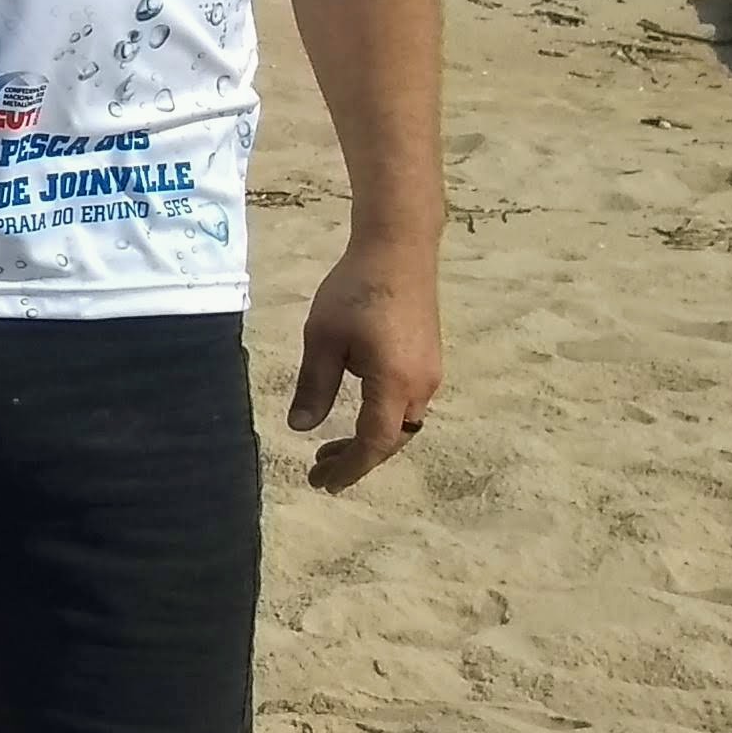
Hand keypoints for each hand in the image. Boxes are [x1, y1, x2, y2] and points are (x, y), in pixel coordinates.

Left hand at [288, 236, 438, 491]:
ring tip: (330, 449)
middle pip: (392, 439)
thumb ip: (314, 386)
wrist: (399, 250)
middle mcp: (421, 385)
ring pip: (402, 423)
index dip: (349, 468)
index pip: (374, 443)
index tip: (321, 483)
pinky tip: (357, 414)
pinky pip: (407, 404)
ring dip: (370, 440)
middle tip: (318, 472)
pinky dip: (382, 419)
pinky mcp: (428, 358)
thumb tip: (301, 428)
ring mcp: (430, 372)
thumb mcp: (322, 339)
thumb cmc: (355, 290)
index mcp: (394, 384)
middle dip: (357, 459)